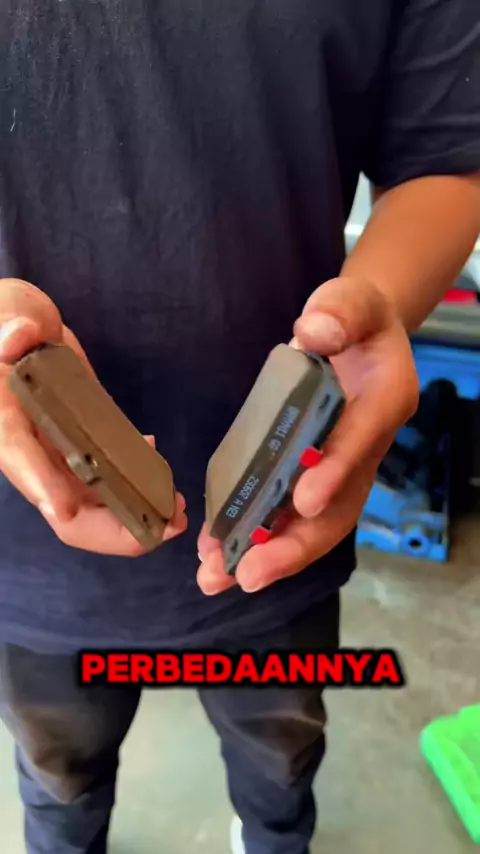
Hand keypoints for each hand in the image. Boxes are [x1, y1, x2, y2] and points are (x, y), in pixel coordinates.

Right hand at [0, 278, 186, 553]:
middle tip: (164, 527)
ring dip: (135, 513)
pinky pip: (108, 476)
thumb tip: (18, 338)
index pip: (18, 456)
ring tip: (176, 512)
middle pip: (64, 508)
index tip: (67, 510)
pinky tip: (161, 474)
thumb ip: (10, 328)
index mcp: (5, 424)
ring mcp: (60, 453)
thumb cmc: (5, 321)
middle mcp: (33, 451)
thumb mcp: (6, 316)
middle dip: (113, 527)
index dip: (42, 484)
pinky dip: (136, 480)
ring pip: (93, 502)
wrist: (21, 326)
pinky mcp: (84, 444)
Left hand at [197, 276, 418, 593]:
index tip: (305, 499)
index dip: (335, 471)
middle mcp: (365, 447)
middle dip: (294, 544)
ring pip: (310, 523)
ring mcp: (337, 468)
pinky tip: (214, 550)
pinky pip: (287, 511)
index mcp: (384, 401)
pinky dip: (253, 533)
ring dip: (266, 553)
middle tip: (249, 573)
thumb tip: (311, 332)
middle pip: (339, 509)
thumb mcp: (352, 299)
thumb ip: (338, 311)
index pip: (362, 441)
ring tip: (216, 576)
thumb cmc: (354, 317)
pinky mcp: (310, 473)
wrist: (355, 335)